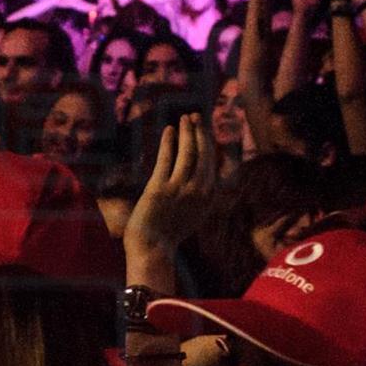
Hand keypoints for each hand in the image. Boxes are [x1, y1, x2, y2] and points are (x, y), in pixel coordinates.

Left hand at [124, 114, 217, 268]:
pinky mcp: (160, 188)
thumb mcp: (192, 215)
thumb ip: (199, 197)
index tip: (205, 130)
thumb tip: (204, 181)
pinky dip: (168, 142)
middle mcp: (198, 191)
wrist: (153, 248)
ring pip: (188, 153)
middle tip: (196, 116)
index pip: (213, 164)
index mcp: (208, 198)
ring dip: (187, 132)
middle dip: (201, 132)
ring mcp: (179, 189)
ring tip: (185, 118)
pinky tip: (168, 130)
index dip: (210, 144)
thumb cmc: (169, 234)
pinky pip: (166, 159)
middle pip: (204, 154)